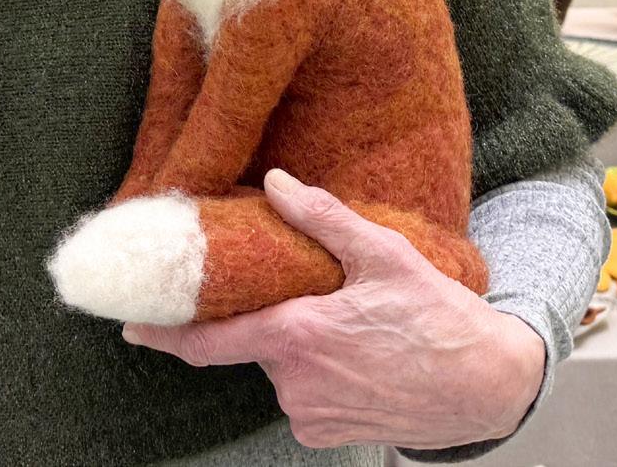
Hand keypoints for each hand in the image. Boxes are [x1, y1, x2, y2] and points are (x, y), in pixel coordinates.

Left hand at [122, 169, 544, 451]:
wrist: (486, 387)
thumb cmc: (439, 318)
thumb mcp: (384, 255)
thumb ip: (323, 218)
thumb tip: (277, 183)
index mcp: (297, 336)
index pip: (208, 342)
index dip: (163, 334)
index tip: (130, 326)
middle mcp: (294, 382)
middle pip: (253, 342)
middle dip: (271, 317)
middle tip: (314, 296)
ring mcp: (310, 413)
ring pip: (280, 367)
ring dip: (298, 345)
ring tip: (350, 326)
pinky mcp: (327, 433)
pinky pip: (303, 395)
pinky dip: (318, 371)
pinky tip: (357, 355)